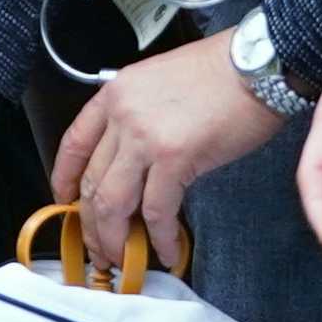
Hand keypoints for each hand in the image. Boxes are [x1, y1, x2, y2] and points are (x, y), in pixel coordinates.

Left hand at [53, 37, 286, 268]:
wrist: (257, 64)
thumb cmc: (221, 72)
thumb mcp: (160, 81)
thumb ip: (138, 116)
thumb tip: (134, 162)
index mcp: (116, 94)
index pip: (73, 143)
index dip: (64, 178)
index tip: (65, 200)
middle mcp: (122, 115)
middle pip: (91, 182)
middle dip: (92, 224)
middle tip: (100, 246)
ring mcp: (145, 137)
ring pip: (113, 203)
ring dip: (116, 238)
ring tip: (125, 257)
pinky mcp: (174, 158)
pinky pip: (157, 211)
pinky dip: (160, 237)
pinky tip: (169, 250)